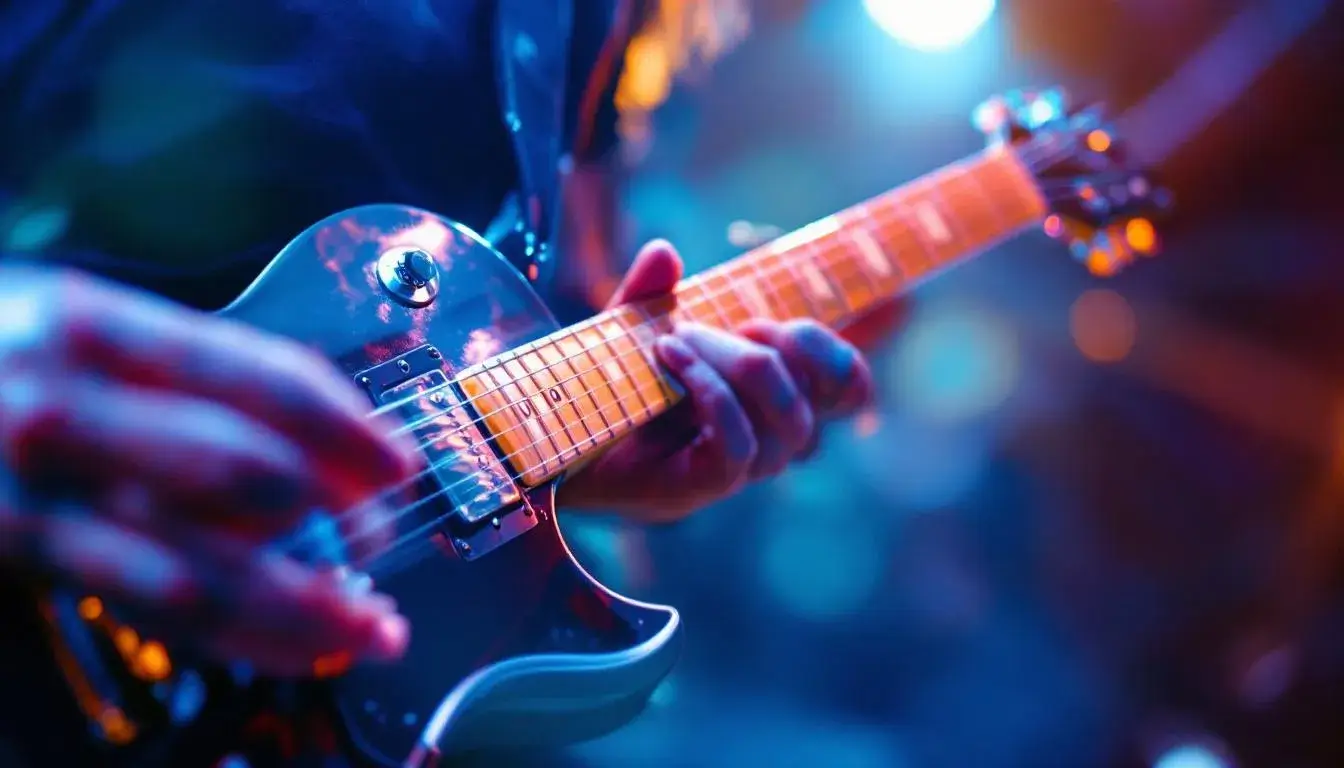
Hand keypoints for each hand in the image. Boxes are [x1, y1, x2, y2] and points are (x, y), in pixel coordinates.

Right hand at [0, 267, 416, 675]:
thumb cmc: (0, 356)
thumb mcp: (76, 324)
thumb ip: (186, 367)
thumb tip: (325, 427)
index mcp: (96, 325)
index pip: (260, 378)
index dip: (349, 428)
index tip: (398, 464)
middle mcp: (64, 406)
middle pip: (245, 472)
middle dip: (336, 514)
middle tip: (383, 534)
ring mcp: (37, 491)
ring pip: (206, 568)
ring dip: (308, 605)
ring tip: (372, 623)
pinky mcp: (21, 555)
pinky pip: (155, 613)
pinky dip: (244, 635)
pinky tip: (300, 644)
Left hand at [558, 241, 887, 521]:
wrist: (544, 449)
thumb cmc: (597, 396)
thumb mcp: (624, 333)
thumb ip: (647, 294)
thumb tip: (665, 253)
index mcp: (764, 400)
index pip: (847, 390)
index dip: (840, 357)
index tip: (777, 321)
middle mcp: (761, 441)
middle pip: (816, 398)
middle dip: (777, 346)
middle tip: (713, 324)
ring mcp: (734, 470)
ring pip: (785, 422)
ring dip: (734, 363)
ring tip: (678, 341)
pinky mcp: (700, 489)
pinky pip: (738, 447)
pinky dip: (710, 393)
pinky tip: (669, 360)